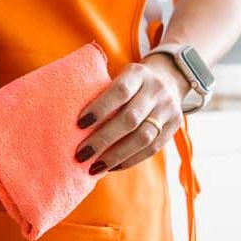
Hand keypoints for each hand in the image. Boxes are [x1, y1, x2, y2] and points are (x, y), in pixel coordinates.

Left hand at [75, 54, 190, 172]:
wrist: (169, 78)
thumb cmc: (128, 82)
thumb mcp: (118, 75)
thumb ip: (99, 90)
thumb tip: (65, 116)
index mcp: (138, 74)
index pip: (120, 90)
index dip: (100, 108)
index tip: (79, 124)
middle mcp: (156, 90)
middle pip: (130, 118)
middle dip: (103, 139)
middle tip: (81, 154)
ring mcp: (168, 109)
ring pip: (143, 137)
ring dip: (116, 155)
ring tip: (94, 167)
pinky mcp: (174, 127)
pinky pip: (151, 149)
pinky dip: (129, 160)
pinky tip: (110, 167)